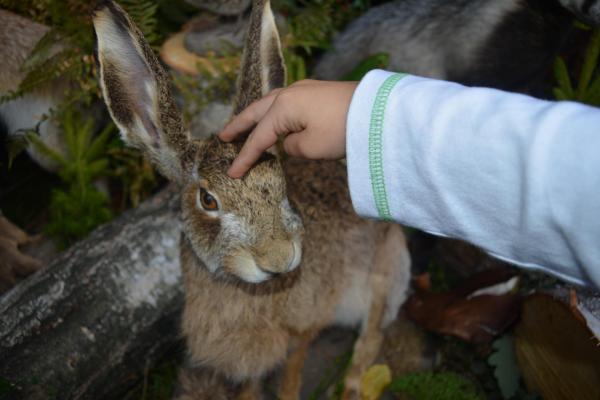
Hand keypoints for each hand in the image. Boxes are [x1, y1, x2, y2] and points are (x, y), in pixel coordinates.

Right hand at [219, 79, 357, 177]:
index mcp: (283, 107)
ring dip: (256, 117)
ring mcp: (304, 90)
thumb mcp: (312, 147)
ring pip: (271, 104)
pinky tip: (275, 120)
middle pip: (257, 112)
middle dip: (239, 125)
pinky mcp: (317, 92)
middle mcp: (290, 94)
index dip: (245, 157)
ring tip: (244, 126)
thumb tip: (290, 142)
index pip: (258, 137)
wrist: (378, 111)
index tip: (232, 173)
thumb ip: (293, 148)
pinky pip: (286, 103)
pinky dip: (273, 113)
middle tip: (223, 137)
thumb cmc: (343, 130)